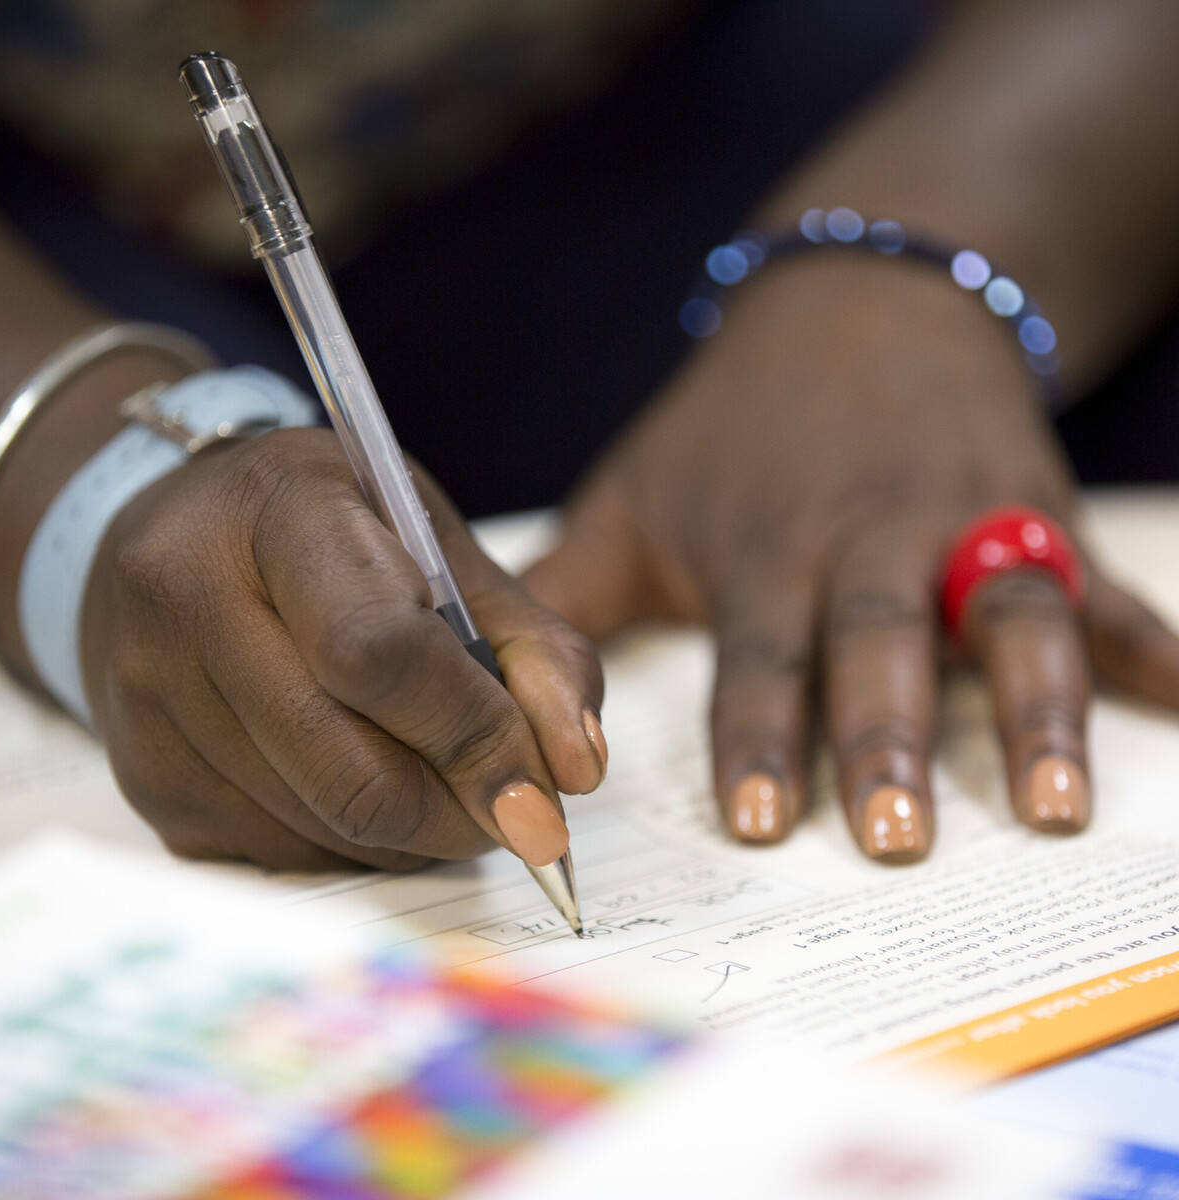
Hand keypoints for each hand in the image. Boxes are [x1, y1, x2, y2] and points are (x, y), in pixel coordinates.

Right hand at [80, 427, 605, 870]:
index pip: (380, 653)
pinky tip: (365, 787)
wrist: (185, 538)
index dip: (474, 736)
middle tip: (512, 808)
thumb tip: (577, 768)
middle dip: (460, 814)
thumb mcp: (443, 545)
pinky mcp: (143, 776)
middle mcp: (189, 598)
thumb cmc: (332, 532)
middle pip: (350, 771)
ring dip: (415, 836)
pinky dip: (352, 846)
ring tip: (440, 781)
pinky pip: (276, 857)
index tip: (545, 797)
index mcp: (280, 511)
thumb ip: (531, 646)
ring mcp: (150, 697)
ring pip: (320, 830)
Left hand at [525, 256, 1178, 861]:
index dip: (757, 739)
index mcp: (764, 550)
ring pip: (1005, 615)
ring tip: (1055, 806)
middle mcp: (868, 539)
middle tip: (897, 838)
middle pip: (877, 643)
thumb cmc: (731, 425)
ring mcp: (965, 520)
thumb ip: (572, 590)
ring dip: (1034, 708)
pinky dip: (1147, 642)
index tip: (761, 825)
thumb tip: (491, 686)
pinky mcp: (1037, 509)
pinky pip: (1100, 580)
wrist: (857, 303)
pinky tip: (1177, 698)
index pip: (756, 657)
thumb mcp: (635, 492)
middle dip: (887, 738)